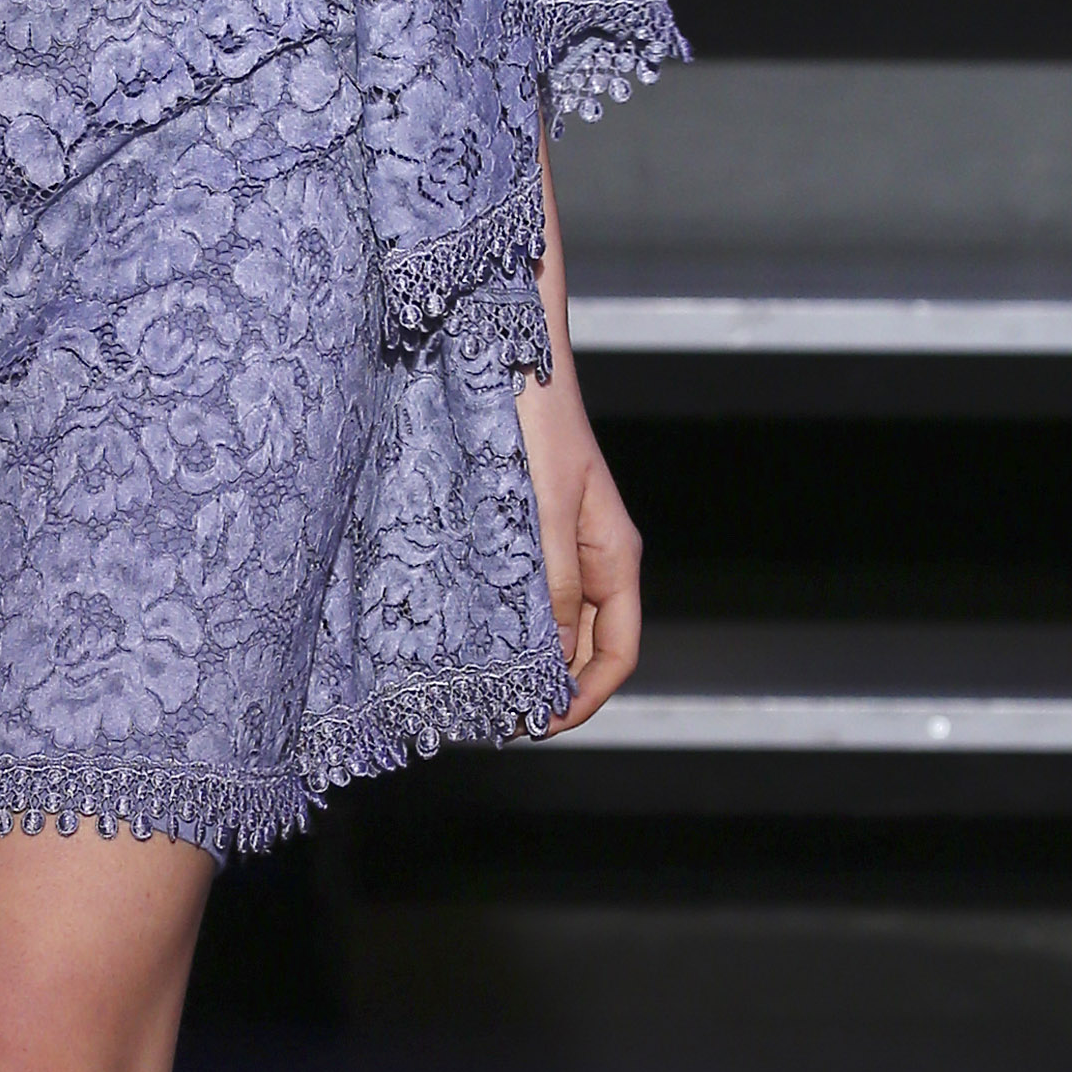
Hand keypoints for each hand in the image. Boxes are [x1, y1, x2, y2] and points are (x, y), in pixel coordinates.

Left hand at [514, 124, 640, 727]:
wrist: (497, 345)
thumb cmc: (529, 418)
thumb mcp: (541, 508)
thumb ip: (548, 583)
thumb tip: (547, 662)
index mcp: (615, 552)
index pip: (617, 653)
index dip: (584, 700)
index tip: (537, 726)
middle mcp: (588, 554)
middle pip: (582, 649)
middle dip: (547, 691)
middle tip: (491, 720)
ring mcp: (550, 541)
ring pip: (544, 624)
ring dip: (516, 661)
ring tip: (468, 687)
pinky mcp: (512, 525)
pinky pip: (512, 591)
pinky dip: (493, 623)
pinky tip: (453, 634)